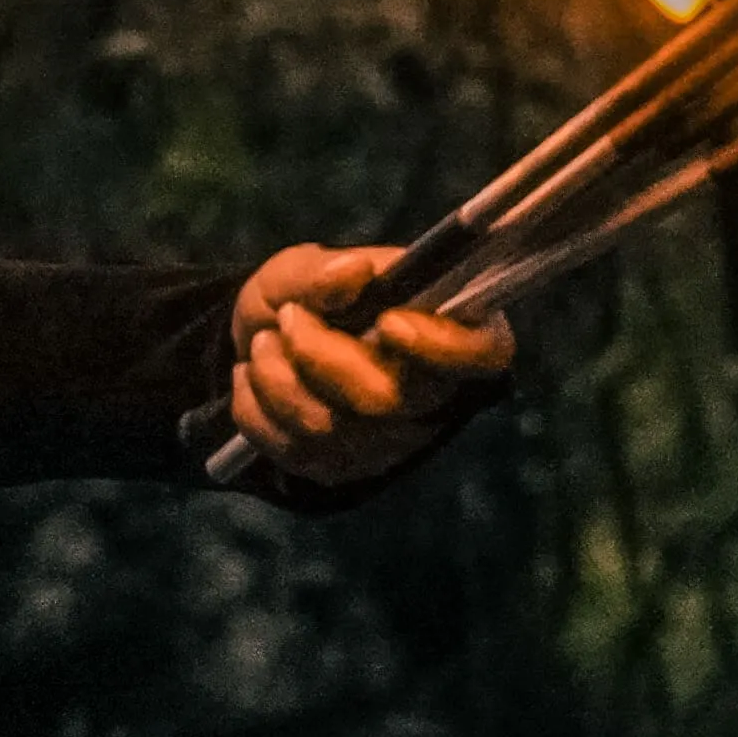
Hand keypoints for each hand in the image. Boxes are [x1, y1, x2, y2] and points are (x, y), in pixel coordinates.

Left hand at [227, 244, 516, 488]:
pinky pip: (293, 450)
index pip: (483, 356)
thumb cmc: (307, 298)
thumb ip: (324, 271)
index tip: (388, 322)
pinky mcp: (344, 468)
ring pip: (333, 429)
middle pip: (392, 400)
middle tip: (287, 317)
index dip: (443, 348)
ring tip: (263, 342)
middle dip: (321, 355)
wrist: (262, 341)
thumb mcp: (303, 268)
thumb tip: (355, 271)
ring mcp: (390, 440)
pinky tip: (254, 378)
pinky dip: (256, 407)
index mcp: (452, 333)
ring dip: (278, 377)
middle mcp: (433, 397)